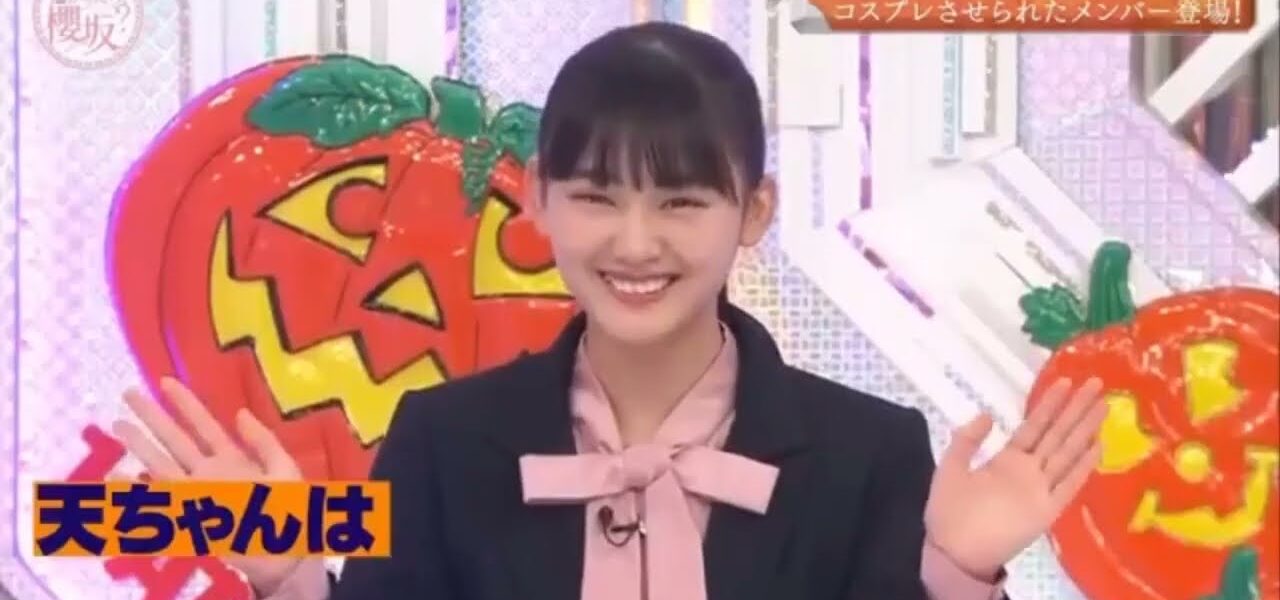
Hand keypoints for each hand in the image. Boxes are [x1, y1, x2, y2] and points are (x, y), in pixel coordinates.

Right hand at [114, 377, 303, 595]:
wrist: (284, 550)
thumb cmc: (286, 508)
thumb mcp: (282, 467)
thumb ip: (262, 441)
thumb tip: (239, 412)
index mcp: (231, 457)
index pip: (203, 424)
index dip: (185, 403)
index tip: (165, 381)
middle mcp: (209, 471)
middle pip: (176, 439)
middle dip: (152, 417)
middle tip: (128, 393)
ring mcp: (198, 493)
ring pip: (163, 464)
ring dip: (140, 446)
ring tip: (117, 425)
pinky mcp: (190, 516)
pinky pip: (161, 501)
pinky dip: (138, 491)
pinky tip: (119, 478)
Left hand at [924, 377, 1106, 580]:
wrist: (953, 550)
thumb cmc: (948, 511)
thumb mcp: (951, 467)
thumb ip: (967, 441)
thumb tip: (986, 415)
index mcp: (1006, 460)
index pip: (1034, 426)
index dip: (1050, 404)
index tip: (1066, 381)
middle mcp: (1028, 471)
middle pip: (1057, 434)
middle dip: (1076, 408)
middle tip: (1096, 383)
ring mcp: (1040, 489)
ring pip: (1067, 452)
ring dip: (1085, 429)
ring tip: (1104, 405)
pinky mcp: (1047, 510)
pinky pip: (1069, 484)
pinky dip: (1084, 466)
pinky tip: (1098, 445)